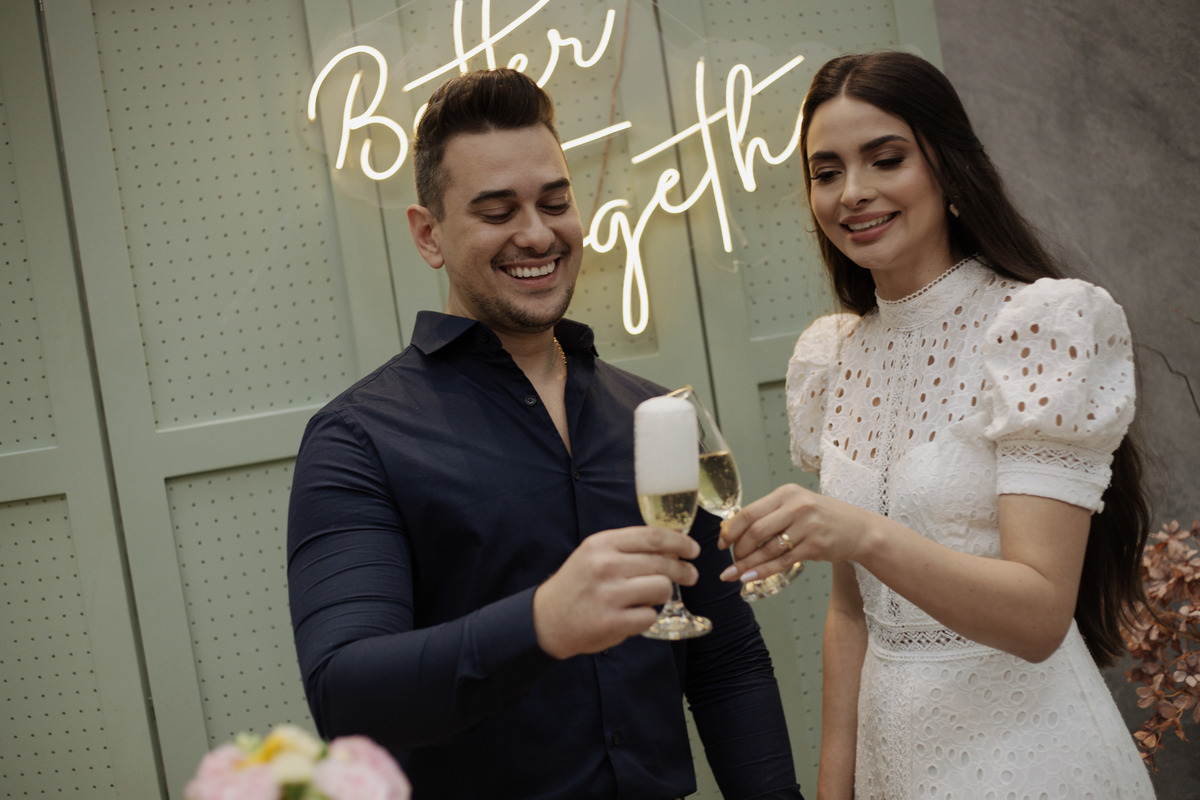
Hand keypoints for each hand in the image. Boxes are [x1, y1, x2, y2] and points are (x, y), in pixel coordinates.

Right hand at [533, 526, 699, 658]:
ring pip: (662, 589)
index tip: (693, 549)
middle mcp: (605, 566)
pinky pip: (650, 616)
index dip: (679, 542)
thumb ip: (627, 547)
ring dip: (663, 593)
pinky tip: (635, 615)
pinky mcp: (612, 623)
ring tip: (652, 596)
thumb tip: (672, 547)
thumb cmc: (577, 584)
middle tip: (691, 575)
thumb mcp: (594, 554)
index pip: (652, 537)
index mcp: (601, 544)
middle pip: (662, 563)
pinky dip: (648, 616)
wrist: (547, 619)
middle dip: (683, 570)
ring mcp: (609, 595)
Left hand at [717, 484, 871, 581]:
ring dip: (747, 564)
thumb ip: (769, 515)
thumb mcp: (796, 505)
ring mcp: (807, 526)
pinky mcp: (815, 546)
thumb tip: (733, 531)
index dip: (731, 530)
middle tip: (732, 561)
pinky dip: (763, 571)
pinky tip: (750, 577)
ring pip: (767, 549)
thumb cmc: (822, 518)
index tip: (721, 543)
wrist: (858, 528)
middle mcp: (796, 506)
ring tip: (733, 575)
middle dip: (738, 549)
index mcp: (787, 493)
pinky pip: (782, 562)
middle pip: (755, 530)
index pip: (749, 512)